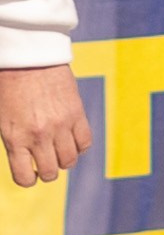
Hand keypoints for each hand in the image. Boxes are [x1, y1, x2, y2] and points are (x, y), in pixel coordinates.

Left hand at [0, 63, 92, 188]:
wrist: (28, 55)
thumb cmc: (8, 84)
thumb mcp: (3, 117)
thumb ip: (15, 140)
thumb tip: (27, 158)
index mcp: (15, 138)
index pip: (25, 177)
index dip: (28, 178)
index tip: (30, 172)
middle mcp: (39, 135)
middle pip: (51, 172)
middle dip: (47, 171)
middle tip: (45, 161)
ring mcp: (60, 125)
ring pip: (70, 161)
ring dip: (64, 159)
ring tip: (59, 149)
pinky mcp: (76, 113)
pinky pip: (85, 142)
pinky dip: (79, 145)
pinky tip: (72, 138)